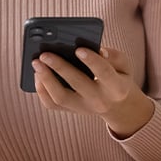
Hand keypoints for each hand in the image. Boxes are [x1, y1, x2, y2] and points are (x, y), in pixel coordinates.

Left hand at [33, 47, 154, 137]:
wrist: (117, 106)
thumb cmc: (118, 77)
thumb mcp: (124, 65)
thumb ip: (114, 56)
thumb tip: (97, 50)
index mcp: (116, 88)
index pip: (104, 73)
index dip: (92, 61)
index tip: (78, 49)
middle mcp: (99, 101)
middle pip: (77, 84)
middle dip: (60, 67)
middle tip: (45, 54)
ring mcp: (83, 108)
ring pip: (60, 97)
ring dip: (46, 79)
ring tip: (36, 62)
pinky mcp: (70, 111)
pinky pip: (51, 104)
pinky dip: (41, 89)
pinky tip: (37, 74)